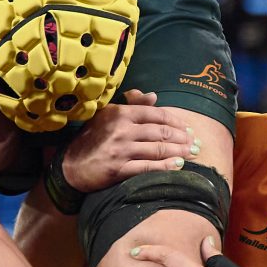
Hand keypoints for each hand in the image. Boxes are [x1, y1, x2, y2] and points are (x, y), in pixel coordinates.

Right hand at [56, 91, 196, 194]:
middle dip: (183, 138)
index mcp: (121, 113)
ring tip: (192, 153)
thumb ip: (132, 105)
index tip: (188, 128)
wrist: (71, 165)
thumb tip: (154, 96)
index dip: (176, 121)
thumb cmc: (92, 139)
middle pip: (161, 132)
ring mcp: (120, 150)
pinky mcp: (119, 170)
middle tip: (196, 143)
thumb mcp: (108, 115)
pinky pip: (148, 167)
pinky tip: (178, 166)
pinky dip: (166, 167)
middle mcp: (122, 130)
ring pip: (158, 149)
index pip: (156, 114)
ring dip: (179, 151)